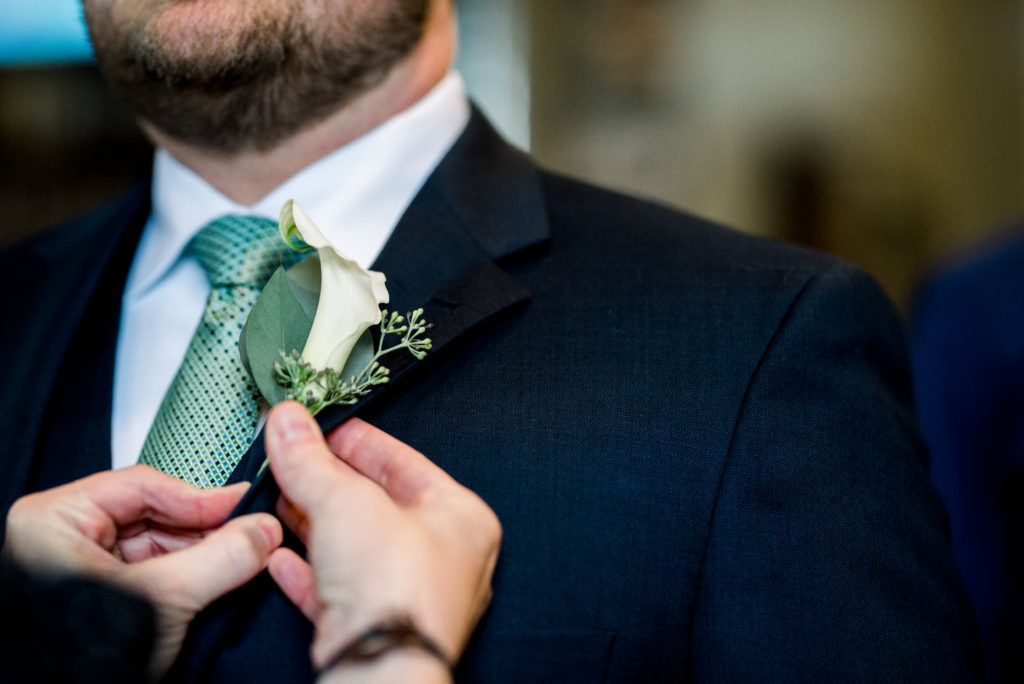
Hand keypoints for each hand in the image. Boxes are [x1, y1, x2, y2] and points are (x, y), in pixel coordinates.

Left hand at [2, 465, 282, 677]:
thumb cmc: (68, 661)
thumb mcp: (157, 601)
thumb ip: (218, 559)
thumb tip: (264, 532)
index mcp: (55, 520)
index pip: (144, 486)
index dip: (202, 498)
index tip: (246, 508)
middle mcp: (65, 537)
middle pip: (155, 515)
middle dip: (207, 531)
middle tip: (254, 537)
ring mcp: (83, 568)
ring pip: (160, 545)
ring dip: (204, 555)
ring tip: (244, 560)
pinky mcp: (103, 595)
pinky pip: (155, 573)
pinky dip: (190, 577)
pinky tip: (221, 580)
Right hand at [264, 403, 500, 681]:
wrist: (380, 669)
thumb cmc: (395, 585)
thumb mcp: (345, 500)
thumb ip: (311, 460)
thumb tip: (289, 422)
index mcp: (461, 519)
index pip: (406, 464)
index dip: (361, 442)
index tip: (325, 427)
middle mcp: (443, 560)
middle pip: (378, 506)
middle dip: (329, 483)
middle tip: (293, 457)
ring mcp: (408, 599)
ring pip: (355, 549)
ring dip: (313, 524)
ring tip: (279, 497)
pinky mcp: (375, 632)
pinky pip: (338, 592)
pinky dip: (307, 572)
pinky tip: (277, 556)